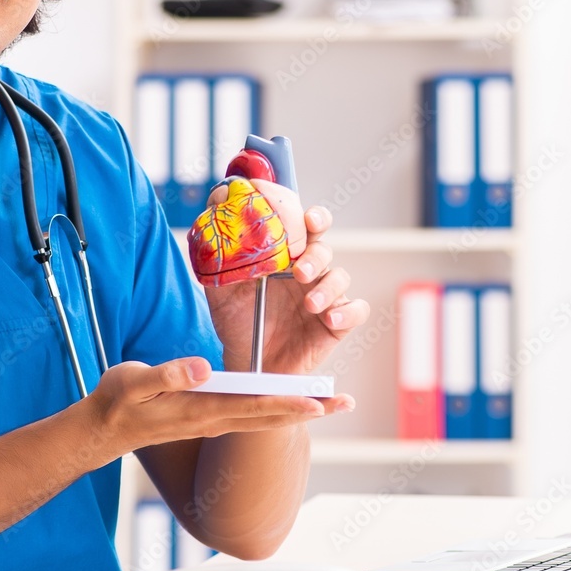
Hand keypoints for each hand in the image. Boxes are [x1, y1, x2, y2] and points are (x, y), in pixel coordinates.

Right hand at [86, 357, 332, 453]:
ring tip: (327, 403)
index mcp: (201, 410)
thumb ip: (168, 375)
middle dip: (309, 409)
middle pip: (270, 416)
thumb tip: (203, 368)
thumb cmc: (117, 402)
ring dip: (296, 410)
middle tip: (345, 402)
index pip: (254, 407)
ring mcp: (211, 421)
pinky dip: (273, 408)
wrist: (103, 429)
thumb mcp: (134, 382)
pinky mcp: (205, 417)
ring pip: (263, 417)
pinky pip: (248, 415)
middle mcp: (213, 419)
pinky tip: (284, 402)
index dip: (289, 403)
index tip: (320, 401)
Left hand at [198, 179, 368, 399]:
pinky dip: (348, 312)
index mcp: (283, 256)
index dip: (312, 218)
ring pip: (340, 277)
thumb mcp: (220, 287)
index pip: (304, 227)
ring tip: (310, 304)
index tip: (308, 219)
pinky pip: (356, 310)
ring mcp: (324, 296)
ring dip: (328, 287)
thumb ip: (217, 252)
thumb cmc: (236, 322)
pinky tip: (330, 319)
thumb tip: (215, 206)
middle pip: (323, 249)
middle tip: (299, 271)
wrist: (247, 365)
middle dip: (316, 255)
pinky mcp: (336, 322)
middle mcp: (307, 271)